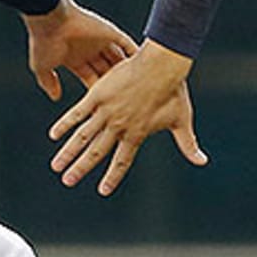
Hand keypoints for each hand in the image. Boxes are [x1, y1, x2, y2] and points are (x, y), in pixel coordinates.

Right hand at [22, 0, 137, 101]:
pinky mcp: (111, 33)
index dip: (99, 93)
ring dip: (128, 72)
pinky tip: (145, 68)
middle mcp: (89, 50)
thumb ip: (49, 81)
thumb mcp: (42, 67)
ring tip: (141, 87)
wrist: (50, 20)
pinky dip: (136, 55)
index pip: (91, 78)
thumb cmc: (43, 42)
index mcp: (75, 58)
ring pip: (119, 59)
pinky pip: (128, 45)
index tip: (108, 106)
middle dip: (117, 86)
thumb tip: (55, 96)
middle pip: (108, 71)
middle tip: (129, 101)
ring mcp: (101, 41)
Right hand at [49, 38, 206, 195]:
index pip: (122, 161)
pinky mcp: (97, 94)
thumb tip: (203, 161)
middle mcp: (119, 126)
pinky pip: (77, 112)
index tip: (103, 190)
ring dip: (68, 152)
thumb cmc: (174, 91)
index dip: (112, 177)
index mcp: (137, 134)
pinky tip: (53, 135)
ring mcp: (106, 111)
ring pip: (83, 136)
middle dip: (81, 169)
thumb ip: (188, 144)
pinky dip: (65, 124)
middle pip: (96, 152)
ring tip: (56, 166)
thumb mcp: (182, 120)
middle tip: (68, 181)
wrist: (161, 65)